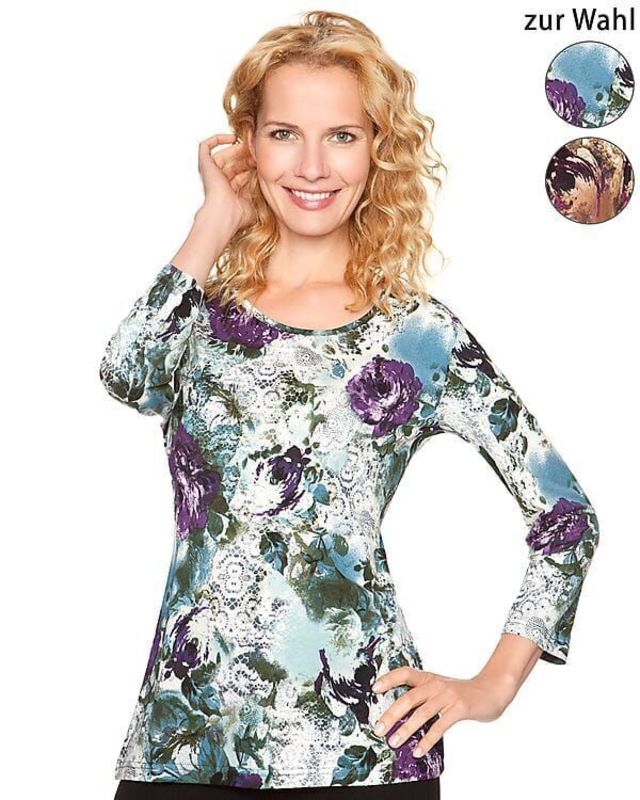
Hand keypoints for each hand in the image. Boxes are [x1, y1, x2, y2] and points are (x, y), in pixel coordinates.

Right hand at [197, 132, 256, 231]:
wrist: (225, 215)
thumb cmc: (238, 215)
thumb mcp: (254, 201)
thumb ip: (259, 192)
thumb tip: (270, 182)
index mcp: (230, 190)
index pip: (243, 172)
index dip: (253, 164)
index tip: (264, 159)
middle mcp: (220, 181)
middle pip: (234, 161)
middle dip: (247, 155)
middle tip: (258, 150)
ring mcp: (211, 172)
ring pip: (225, 153)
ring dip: (238, 148)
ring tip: (250, 145)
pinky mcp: (204, 165)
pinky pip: (206, 146)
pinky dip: (218, 139)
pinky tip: (233, 138)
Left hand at [371, 667, 515, 756]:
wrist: (490, 690)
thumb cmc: (462, 693)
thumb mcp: (440, 688)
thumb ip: (423, 696)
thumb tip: (400, 715)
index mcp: (429, 678)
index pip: (405, 673)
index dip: (389, 679)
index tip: (374, 689)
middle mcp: (436, 684)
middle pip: (408, 697)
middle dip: (391, 714)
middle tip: (378, 728)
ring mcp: (447, 696)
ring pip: (421, 713)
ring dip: (406, 729)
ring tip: (394, 742)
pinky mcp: (459, 708)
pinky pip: (439, 726)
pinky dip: (427, 740)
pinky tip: (418, 750)